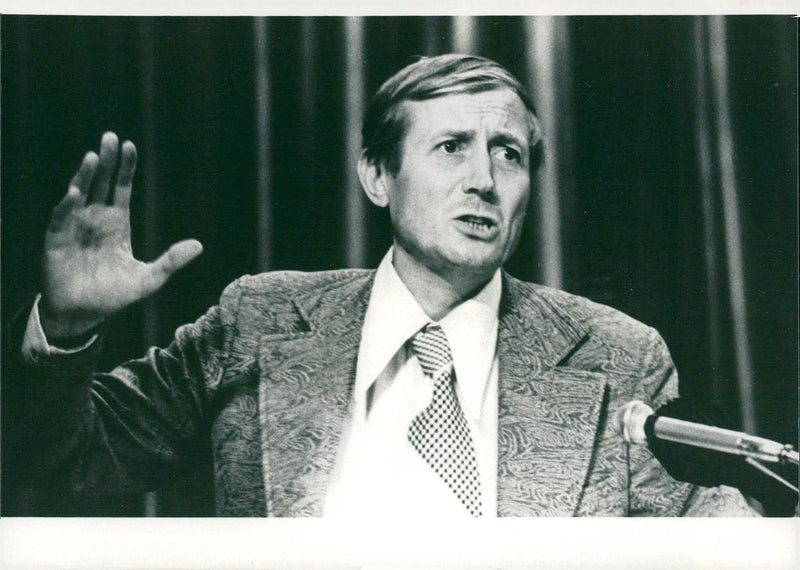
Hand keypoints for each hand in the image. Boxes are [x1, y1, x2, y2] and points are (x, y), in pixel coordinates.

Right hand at [41, 132, 202, 340]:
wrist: (82, 314)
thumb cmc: (113, 295)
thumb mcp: (149, 279)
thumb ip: (171, 261)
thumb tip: (199, 245)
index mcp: (117, 223)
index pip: (121, 188)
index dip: (125, 168)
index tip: (129, 146)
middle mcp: (95, 219)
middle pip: (100, 183)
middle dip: (105, 160)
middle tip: (110, 136)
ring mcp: (74, 227)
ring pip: (80, 194)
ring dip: (85, 176)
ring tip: (93, 156)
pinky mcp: (57, 240)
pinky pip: (61, 218)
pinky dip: (67, 206)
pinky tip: (75, 193)